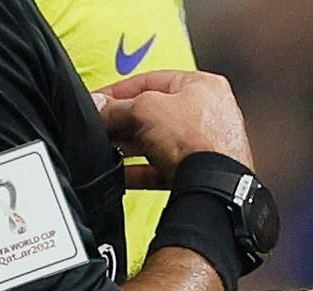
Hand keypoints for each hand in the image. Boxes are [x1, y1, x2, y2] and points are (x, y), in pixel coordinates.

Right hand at [98, 69, 251, 178]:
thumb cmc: (196, 141)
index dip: (120, 91)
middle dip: (125, 121)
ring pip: (159, 142)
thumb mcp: (145, 111)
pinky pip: (164, 169)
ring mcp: (207, 146)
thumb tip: (99, 106)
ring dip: (132, 147)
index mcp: (201, 85)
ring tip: (110, 150)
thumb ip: (118, 107)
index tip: (100, 101)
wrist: (213, 188)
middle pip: (155, 113)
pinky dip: (142, 171)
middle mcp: (208, 112)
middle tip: (103, 127)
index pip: (151, 81)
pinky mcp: (200, 174)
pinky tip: (123, 174)